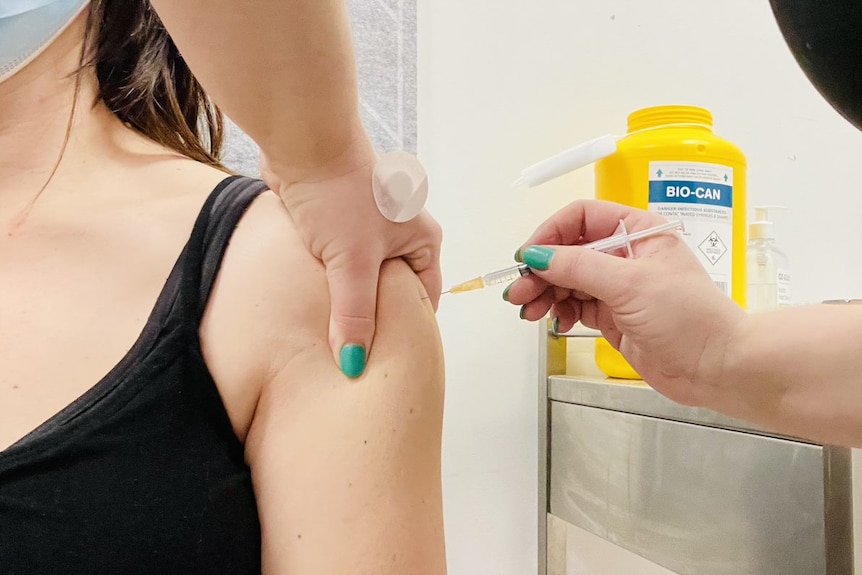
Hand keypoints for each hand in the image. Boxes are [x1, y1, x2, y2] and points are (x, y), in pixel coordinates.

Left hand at [260, 147, 442, 378]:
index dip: (407, 329)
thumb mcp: (353, 263)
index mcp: (421, 240)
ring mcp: (367, 230)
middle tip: (356, 354)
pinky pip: (337, 266)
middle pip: (392, 291)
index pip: (424, 298)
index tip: (388, 360)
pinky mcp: (336, 226)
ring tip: (332, 332)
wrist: (303, 144)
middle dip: (374, 318)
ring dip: (347, 299)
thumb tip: (354, 364)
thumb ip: (354, 315)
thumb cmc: (341, 194)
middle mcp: (400, 236)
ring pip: (361, 279)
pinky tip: (314, 303)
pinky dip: (328, 282)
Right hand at [507, 200, 744, 404]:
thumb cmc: (690, 317)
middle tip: (520, 292)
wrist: (717, 367)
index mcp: (637, 231)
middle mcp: (626, 255)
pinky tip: (556, 320)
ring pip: (568, 280)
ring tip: (530, 310)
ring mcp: (619, 286)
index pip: (581, 218)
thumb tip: (538, 255)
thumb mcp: (630, 284)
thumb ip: (579, 267)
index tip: (529, 256)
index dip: (551, 234)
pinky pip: (576, 305)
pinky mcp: (615, 315)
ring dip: (546, 293)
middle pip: (569, 251)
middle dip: (542, 270)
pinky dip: (561, 311)